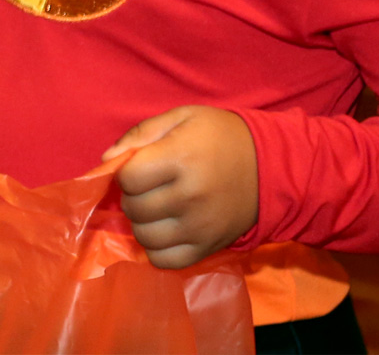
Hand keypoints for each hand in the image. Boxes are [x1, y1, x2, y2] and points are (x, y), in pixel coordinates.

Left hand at [104, 106, 258, 268]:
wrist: (272, 165)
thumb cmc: (221, 137)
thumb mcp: (182, 118)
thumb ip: (140, 134)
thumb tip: (106, 161)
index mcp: (180, 159)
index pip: (128, 178)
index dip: (126, 172)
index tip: (141, 167)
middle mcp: (190, 196)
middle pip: (134, 208)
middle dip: (133, 196)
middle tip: (150, 187)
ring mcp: (200, 226)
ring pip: (144, 237)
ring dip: (142, 223)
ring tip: (157, 208)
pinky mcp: (209, 247)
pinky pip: (165, 260)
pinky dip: (157, 249)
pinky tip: (166, 230)